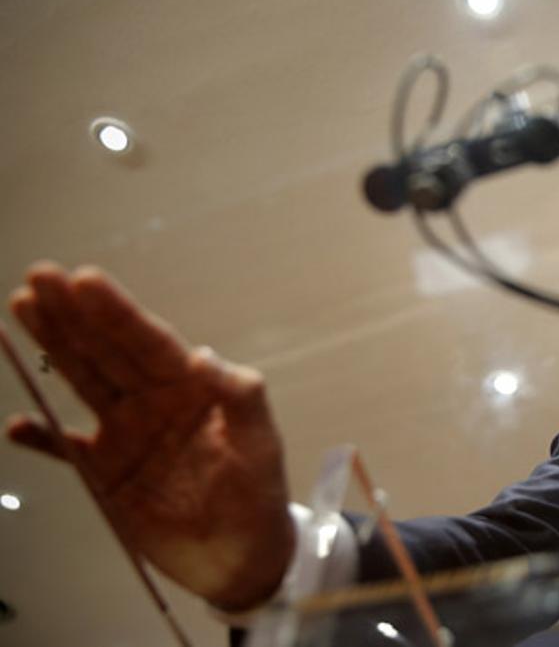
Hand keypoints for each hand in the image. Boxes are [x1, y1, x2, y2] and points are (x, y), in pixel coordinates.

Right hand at [5, 262, 294, 609]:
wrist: (243, 556)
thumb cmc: (259, 493)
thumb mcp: (260, 442)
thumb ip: (240, 397)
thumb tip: (202, 356)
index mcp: (191, 389)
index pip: (149, 342)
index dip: (118, 311)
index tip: (85, 280)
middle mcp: (154, 402)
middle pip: (108, 350)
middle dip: (74, 314)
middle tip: (40, 276)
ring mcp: (126, 435)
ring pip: (84, 381)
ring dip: (55, 348)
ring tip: (23, 308)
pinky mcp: (107, 473)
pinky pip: (66, 447)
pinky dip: (42, 436)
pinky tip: (18, 423)